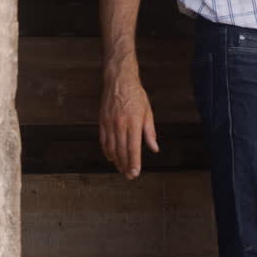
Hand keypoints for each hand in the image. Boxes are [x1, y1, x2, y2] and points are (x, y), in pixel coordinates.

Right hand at [99, 62, 158, 178]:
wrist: (119, 81)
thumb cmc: (136, 95)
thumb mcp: (147, 112)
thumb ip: (150, 132)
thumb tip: (154, 148)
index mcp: (133, 122)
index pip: (133, 148)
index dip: (134, 163)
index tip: (135, 173)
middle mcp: (120, 124)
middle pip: (122, 151)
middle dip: (125, 165)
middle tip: (129, 176)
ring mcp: (109, 123)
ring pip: (112, 148)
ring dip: (117, 161)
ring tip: (121, 169)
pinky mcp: (102, 122)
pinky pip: (103, 140)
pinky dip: (107, 151)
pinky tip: (111, 158)